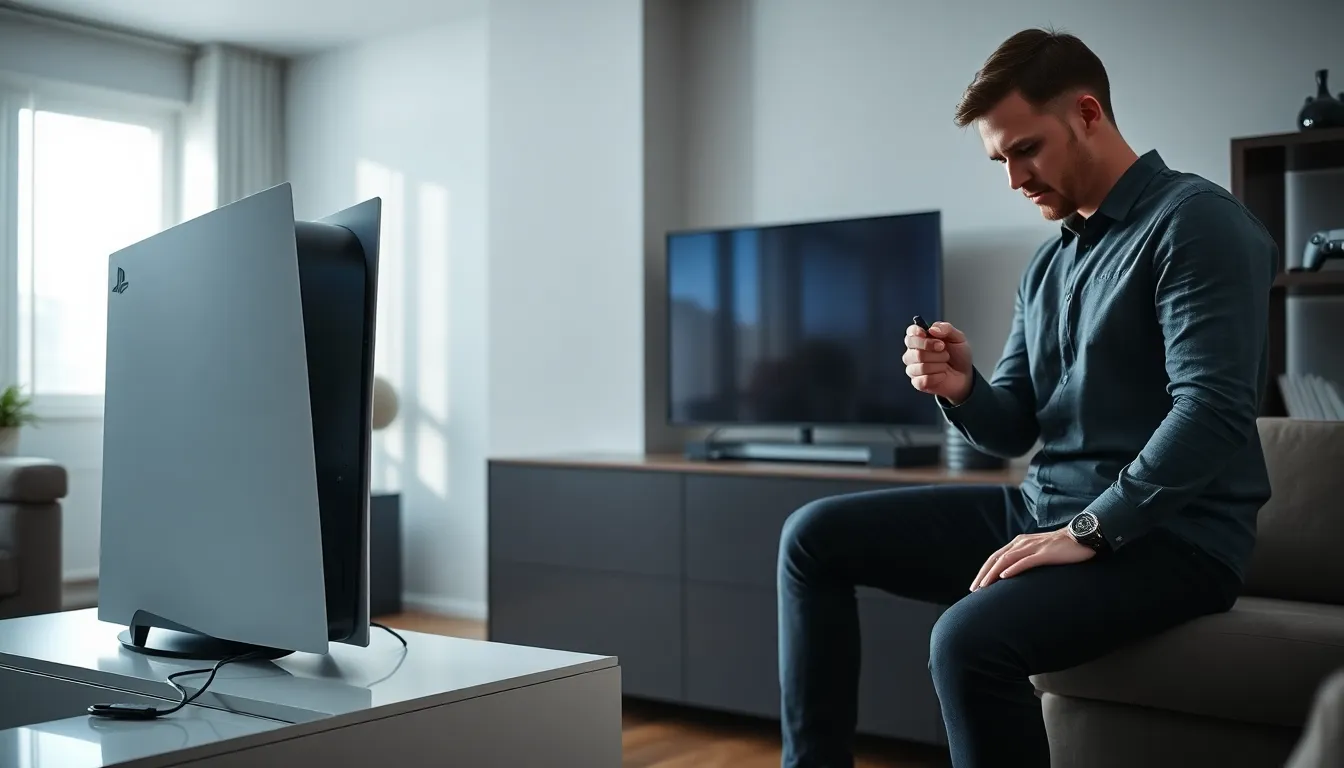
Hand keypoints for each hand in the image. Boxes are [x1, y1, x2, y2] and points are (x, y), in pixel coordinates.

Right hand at [903, 321, 972, 402]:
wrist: (965, 374)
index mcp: (921, 339)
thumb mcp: (958, 338)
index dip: (916, 333)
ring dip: (939, 365)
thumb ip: (946, 329)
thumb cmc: (958, 355)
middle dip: (935, 353)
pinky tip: (942, 375)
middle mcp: (913, 352)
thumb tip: (932, 329)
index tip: (927, 334)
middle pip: (916, 352)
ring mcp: (913, 368)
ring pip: (921, 367)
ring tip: (945, 364)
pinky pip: (923, 380)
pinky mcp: (917, 382)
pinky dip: (937, 377)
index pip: (910, 333)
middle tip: (945, 351)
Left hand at [970, 528, 1095, 591]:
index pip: (995, 557)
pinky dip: (1013, 568)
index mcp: (1019, 543)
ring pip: (1006, 560)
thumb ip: (1027, 559)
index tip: (976, 586)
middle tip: (973, 590)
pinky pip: (1025, 561)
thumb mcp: (1039, 552)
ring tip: (984, 587)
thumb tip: (1015, 575)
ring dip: (993, 574)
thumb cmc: (1062, 548)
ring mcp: (1033, 547)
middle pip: (996, 558)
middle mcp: (1022, 543)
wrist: (1082, 536)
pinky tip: (1004, 577)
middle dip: (983, 574)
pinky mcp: (1045, 553)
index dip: (984, 571)